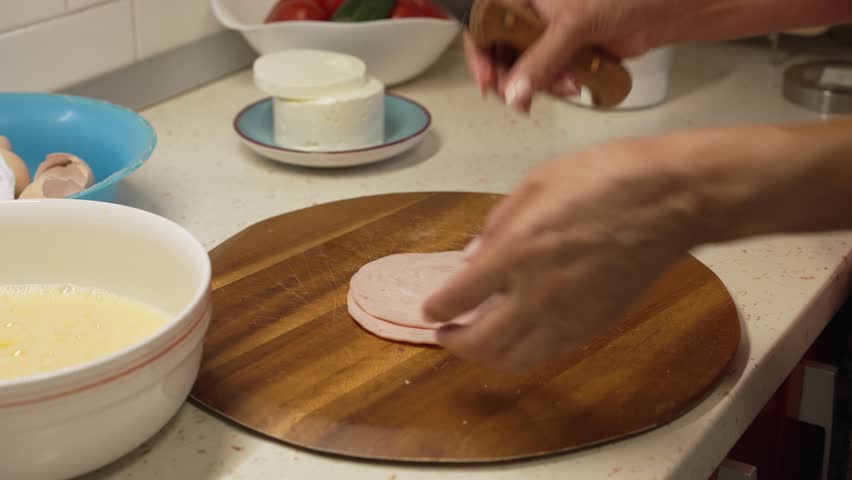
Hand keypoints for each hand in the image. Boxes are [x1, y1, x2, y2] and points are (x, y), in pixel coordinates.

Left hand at [423, 136, 706, 370]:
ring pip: (515, 360)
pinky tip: (520, 336)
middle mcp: (538, 294)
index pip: (457, 299)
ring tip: (478, 341)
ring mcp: (570, 316)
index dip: (436, 308)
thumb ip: (498, 224)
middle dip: (454, 343)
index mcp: (516, 252)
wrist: (671, 199)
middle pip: (480, 344)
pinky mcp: (596, 325)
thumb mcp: (537, 182)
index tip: (430, 308)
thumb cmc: (605, 177)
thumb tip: (473, 257)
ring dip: (487, 356)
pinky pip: (550, 353)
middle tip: (445, 332)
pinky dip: (525, 352)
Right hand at [465, 0, 677, 110]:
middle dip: (512, 78)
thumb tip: (514, 92)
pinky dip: (555, 86)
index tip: (487, 81)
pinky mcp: (562, 53)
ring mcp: (546, 36)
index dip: (480, 55)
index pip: (485, 25)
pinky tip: (572, 84)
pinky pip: (545, 77)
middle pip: (500, 53)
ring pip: (523, 69)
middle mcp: (530, 14)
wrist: (658, 12)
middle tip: (518, 97)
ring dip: (538, 85)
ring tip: (562, 86)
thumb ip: (541, 60)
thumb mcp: (572, 26)